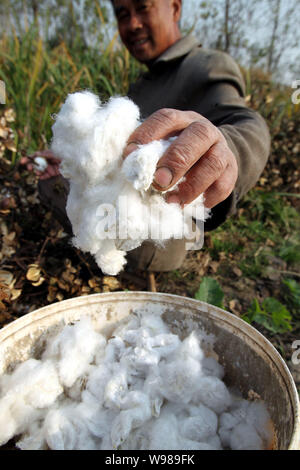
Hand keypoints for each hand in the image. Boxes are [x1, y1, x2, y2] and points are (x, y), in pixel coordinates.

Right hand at [20, 149, 60, 179]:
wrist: (71, 163)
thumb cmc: (63, 155)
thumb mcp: (54, 153)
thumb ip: (46, 154)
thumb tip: (36, 154)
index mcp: (44, 155)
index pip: (33, 157)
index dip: (27, 159)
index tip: (22, 162)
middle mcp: (44, 161)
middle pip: (35, 164)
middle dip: (31, 166)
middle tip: (29, 169)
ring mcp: (47, 168)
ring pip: (39, 171)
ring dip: (37, 172)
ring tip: (38, 173)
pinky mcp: (51, 173)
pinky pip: (45, 176)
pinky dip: (43, 176)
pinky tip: (41, 177)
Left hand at [123, 109, 237, 207]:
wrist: (211, 154)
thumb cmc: (175, 152)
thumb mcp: (162, 145)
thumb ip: (148, 153)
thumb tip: (129, 169)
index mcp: (182, 120)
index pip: (167, 118)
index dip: (148, 134)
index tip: (130, 154)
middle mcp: (205, 130)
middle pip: (197, 137)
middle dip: (176, 160)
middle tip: (158, 181)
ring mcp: (221, 150)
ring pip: (214, 163)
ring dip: (192, 184)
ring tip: (172, 200)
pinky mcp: (231, 171)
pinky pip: (224, 184)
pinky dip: (208, 197)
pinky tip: (189, 205)